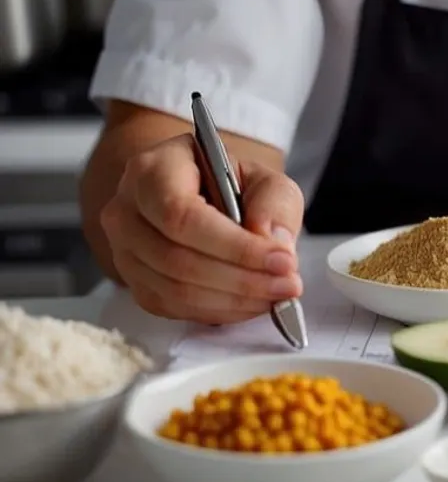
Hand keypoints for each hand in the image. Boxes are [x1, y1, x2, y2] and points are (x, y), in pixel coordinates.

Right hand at [99, 134, 304, 324]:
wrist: (197, 195)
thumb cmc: (230, 184)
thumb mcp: (264, 179)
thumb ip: (275, 205)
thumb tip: (274, 245)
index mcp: (152, 170)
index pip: (182, 215)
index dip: (235, 246)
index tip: (283, 260)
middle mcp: (125, 211)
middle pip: (177, 259)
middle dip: (242, 279)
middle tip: (288, 284)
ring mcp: (123, 251)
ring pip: (175, 289)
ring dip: (234, 300)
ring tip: (277, 294)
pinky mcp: (135, 283)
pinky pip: (174, 308)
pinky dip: (219, 311)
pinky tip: (251, 303)